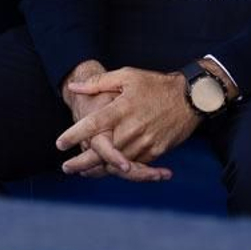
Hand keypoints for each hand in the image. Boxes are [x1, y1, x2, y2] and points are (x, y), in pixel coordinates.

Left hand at [56, 66, 199, 181]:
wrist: (191, 98)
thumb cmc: (156, 85)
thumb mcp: (127, 76)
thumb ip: (98, 83)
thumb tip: (74, 87)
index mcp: (122, 108)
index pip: (92, 125)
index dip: (73, 135)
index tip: (59, 144)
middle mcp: (131, 128)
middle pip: (100, 151)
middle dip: (80, 162)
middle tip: (66, 168)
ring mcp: (144, 142)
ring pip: (115, 163)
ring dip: (96, 170)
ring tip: (82, 173)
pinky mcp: (155, 151)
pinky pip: (133, 166)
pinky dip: (118, 171)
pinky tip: (106, 171)